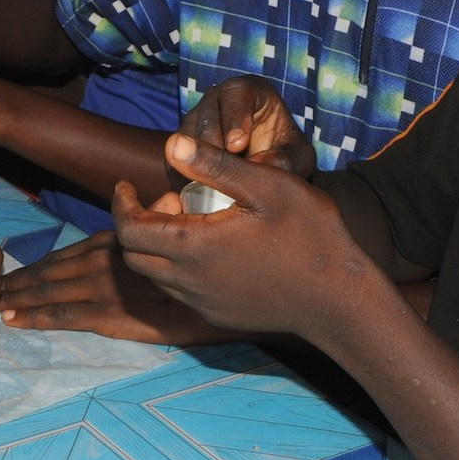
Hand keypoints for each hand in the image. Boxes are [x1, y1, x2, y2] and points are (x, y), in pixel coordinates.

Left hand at [0, 230, 233, 344]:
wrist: (226, 298)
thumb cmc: (211, 264)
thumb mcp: (187, 230)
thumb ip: (167, 216)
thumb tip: (163, 200)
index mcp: (116, 241)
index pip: (66, 252)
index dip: (37, 262)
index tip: (13, 269)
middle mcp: (102, 260)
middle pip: (48, 271)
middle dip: (17, 281)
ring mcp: (102, 287)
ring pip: (48, 291)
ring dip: (18, 296)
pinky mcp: (107, 315)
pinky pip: (62, 316)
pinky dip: (34, 317)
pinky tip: (13, 320)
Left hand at [113, 134, 378, 339]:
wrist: (338, 301)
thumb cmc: (310, 236)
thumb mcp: (268, 185)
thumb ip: (215, 165)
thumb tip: (170, 144)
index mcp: (193, 246)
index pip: (128, 230)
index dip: (120, 205)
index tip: (124, 186)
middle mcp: (188, 281)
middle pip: (133, 255)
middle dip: (138, 224)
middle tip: (172, 200)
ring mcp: (201, 303)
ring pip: (155, 275)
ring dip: (158, 247)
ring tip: (192, 221)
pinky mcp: (216, 316)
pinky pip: (180, 292)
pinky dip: (178, 269)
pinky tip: (212, 251)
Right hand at [178, 75, 315, 179]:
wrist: (263, 169)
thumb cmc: (283, 154)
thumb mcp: (296, 158)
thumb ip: (286, 159)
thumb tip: (261, 165)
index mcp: (247, 91)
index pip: (235, 94)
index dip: (234, 118)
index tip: (237, 146)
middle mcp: (216, 100)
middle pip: (206, 116)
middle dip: (212, 145)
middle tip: (222, 171)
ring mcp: (194, 120)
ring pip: (186, 138)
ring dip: (197, 163)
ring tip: (214, 186)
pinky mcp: (180, 145)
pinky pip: (174, 159)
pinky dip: (185, 176)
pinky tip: (199, 192)